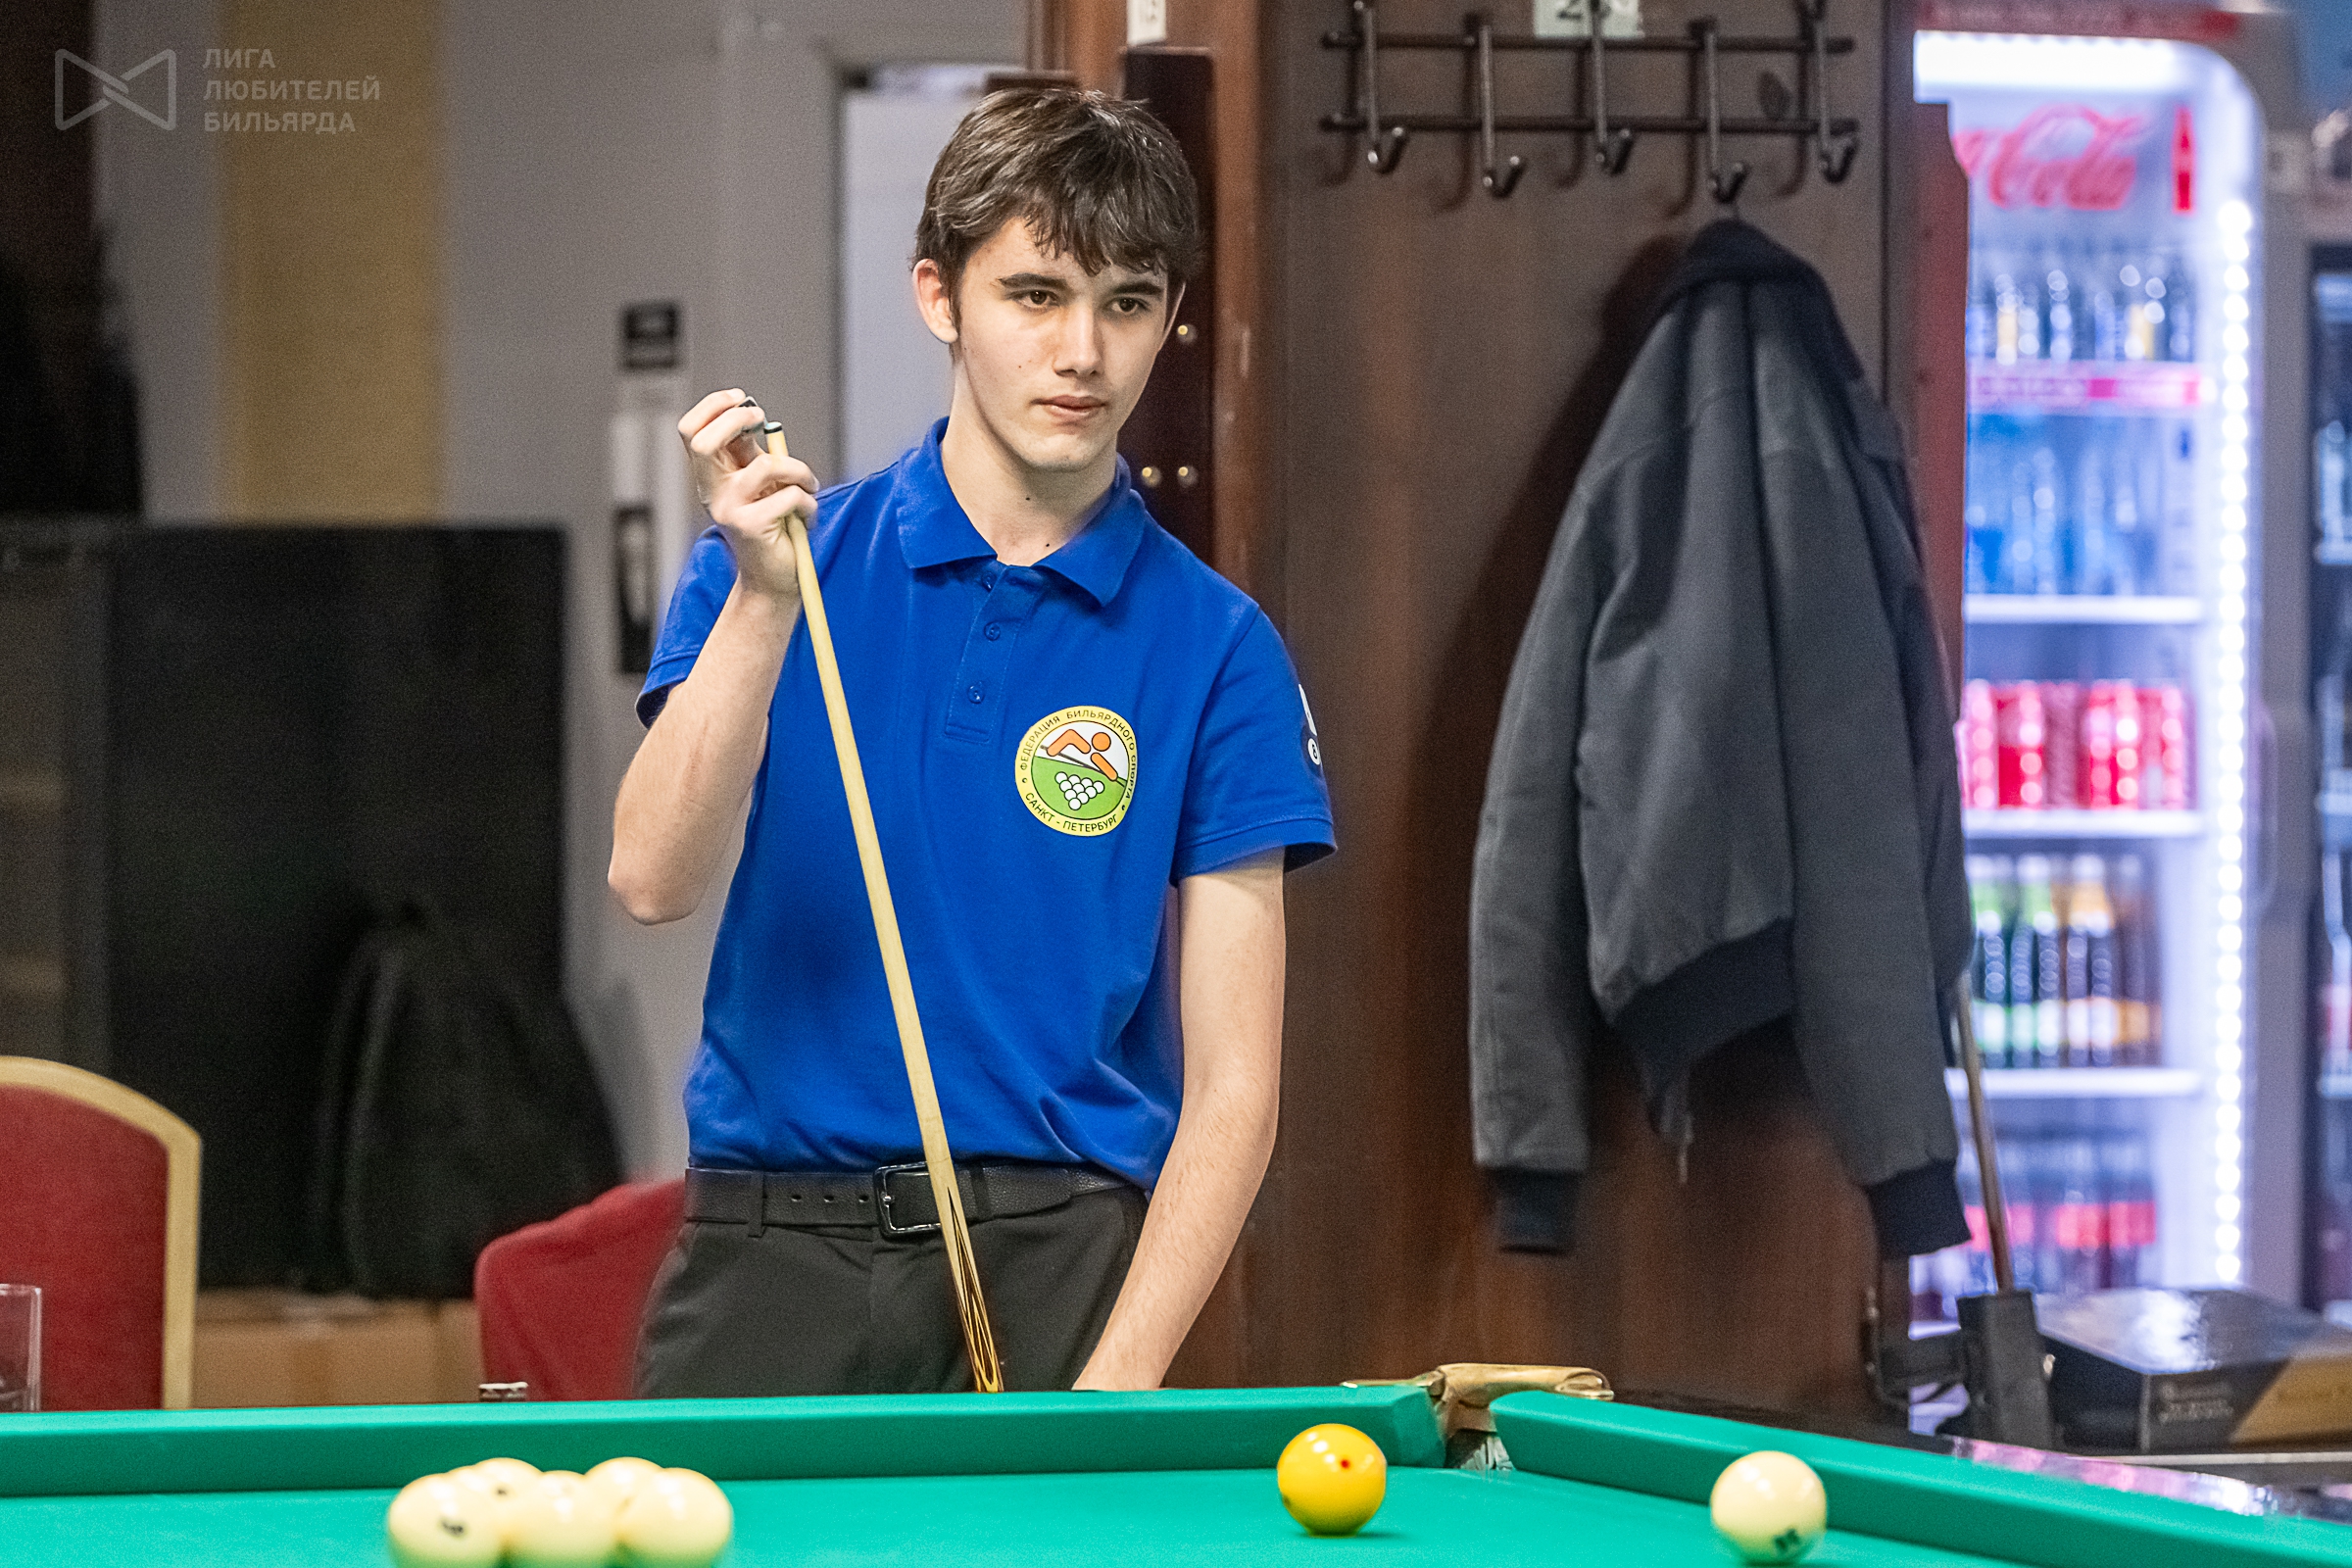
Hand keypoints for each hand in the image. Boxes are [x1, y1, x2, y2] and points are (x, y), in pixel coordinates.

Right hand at [677, 388, 814, 602]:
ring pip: (765, 466)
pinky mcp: (750, 526)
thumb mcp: (759, 485)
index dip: (712, 406)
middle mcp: (712, 492)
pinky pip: (788, 497)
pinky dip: (807, 502)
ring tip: (808, 486)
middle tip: (764, 423)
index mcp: (711, 477)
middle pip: (705, 441)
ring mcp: (728, 509)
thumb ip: (750, 454)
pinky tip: (806, 515)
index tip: (741, 398)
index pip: (690, 430)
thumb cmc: (773, 529)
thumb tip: (750, 415)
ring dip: (799, 471)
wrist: (773, 579)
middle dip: (739, 420)